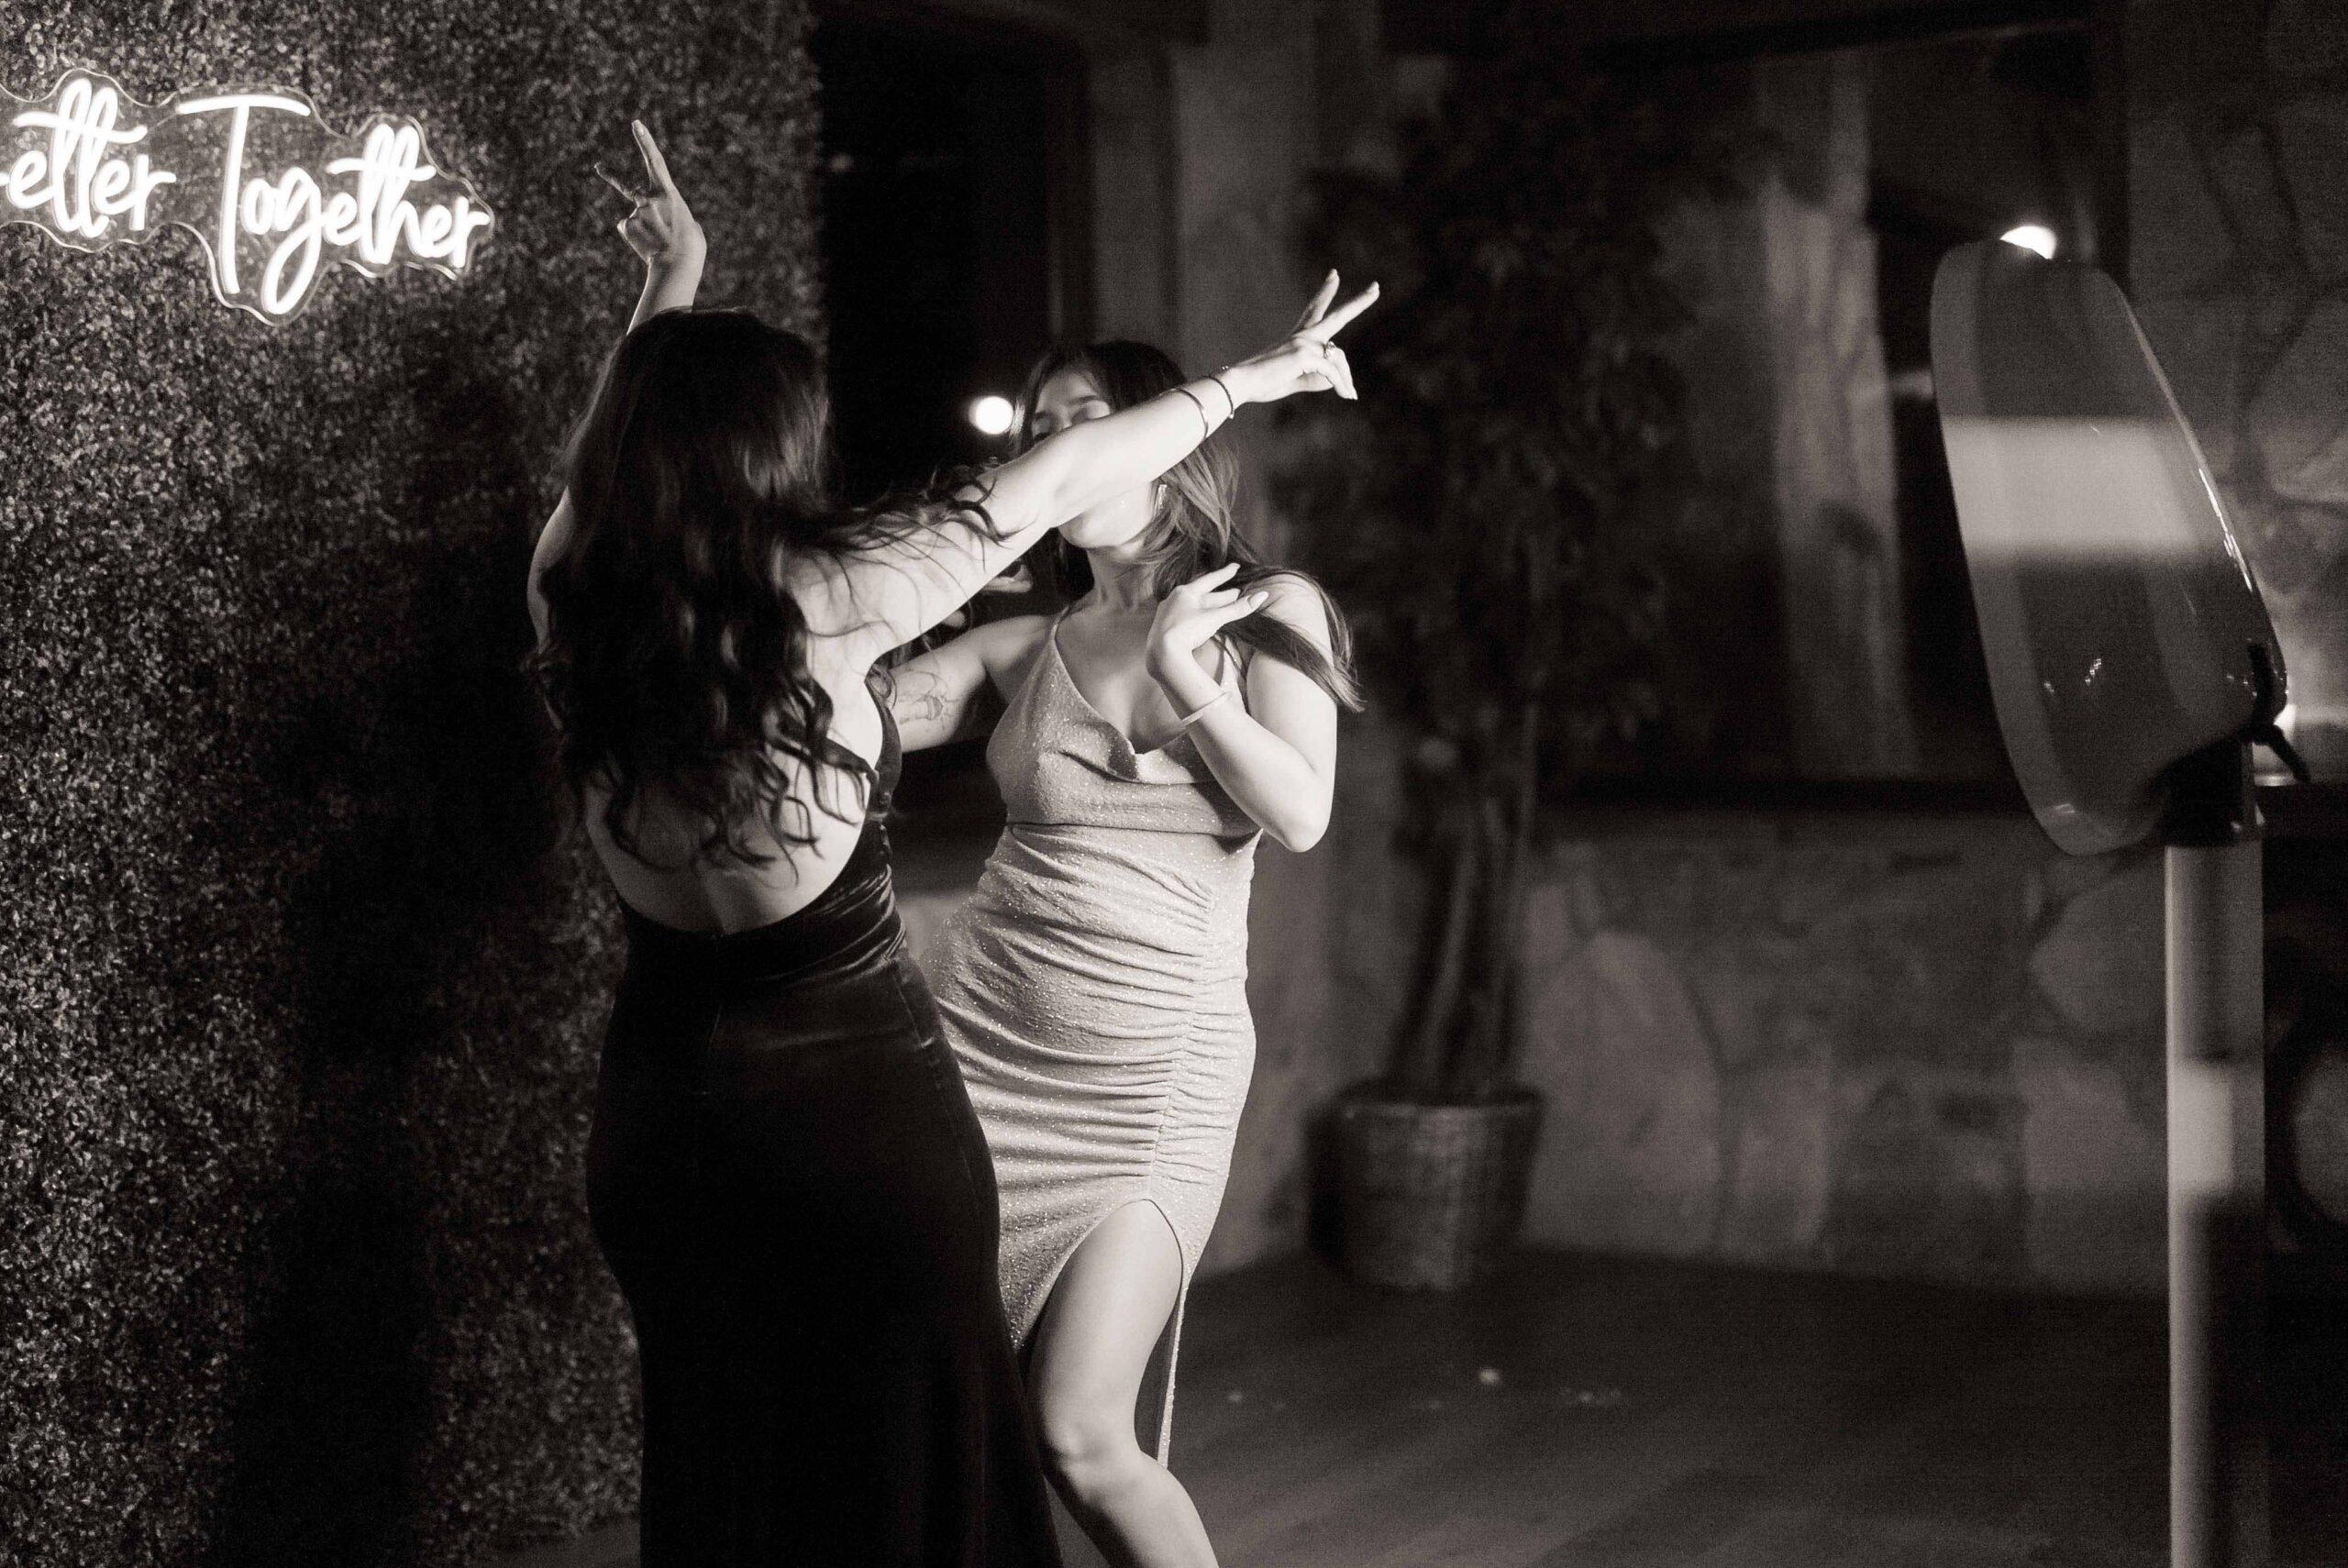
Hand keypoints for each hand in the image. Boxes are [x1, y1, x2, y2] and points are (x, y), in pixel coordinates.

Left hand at [599, 120, 704, 272]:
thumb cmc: (690, 245)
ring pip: (636, 218)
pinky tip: (647, 247)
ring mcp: (636, 211)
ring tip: (656, 244)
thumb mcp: (687, 221)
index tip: (635, 124)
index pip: (655, 161)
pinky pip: (630, 229)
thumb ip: (669, 212)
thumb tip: (654, 217)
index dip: (645, 141)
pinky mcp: (626, 225)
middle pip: (627, 187)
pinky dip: (637, 238)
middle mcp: (648, 198)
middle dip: (611, 176)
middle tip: (598, 167)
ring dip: (644, 230)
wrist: (678, 264)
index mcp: (669, 193)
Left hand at [1146, 563, 1266, 686]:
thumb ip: (1237, 608)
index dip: (1225, 574)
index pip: (1210, 579)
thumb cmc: (1187, 631)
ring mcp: (1168, 613)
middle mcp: (1175, 599)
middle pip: (1203, 594)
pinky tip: (1200, 619)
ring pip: (1194, 606)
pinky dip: (1197, 616)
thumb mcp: (1214, 618)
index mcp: (1185, 592)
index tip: (1235, 567)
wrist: (1162, 653)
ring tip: (1222, 606)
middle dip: (1221, 594)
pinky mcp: (1165, 628)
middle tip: (1236, 592)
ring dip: (1209, 606)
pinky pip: (1185, 616)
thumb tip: (1262, 596)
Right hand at [1219, 271, 1378, 406]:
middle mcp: (1303, 335)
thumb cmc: (1263, 383)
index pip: (1315, 310)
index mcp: (1298, 337)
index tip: (1334, 274)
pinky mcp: (1305, 355)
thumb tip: (1337, 381)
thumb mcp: (1295, 380)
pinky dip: (1342, 385)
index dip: (1325, 292)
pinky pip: (1333, 372)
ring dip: (1347, 379)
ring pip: (1339, 359)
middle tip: (1376, 287)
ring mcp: (1304, 342)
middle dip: (1358, 302)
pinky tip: (1347, 396)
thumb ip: (1316, 378)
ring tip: (1351, 395)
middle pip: (1338, 316)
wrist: (1241, 383)